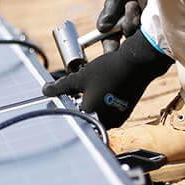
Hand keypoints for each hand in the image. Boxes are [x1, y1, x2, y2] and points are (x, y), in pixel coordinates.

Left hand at [41, 29, 171, 127]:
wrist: (139, 63)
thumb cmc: (109, 70)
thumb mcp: (80, 77)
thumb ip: (61, 87)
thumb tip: (45, 91)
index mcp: (92, 115)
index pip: (73, 115)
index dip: (66, 105)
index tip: (64, 98)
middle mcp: (106, 121)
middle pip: (86, 115)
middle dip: (79, 103)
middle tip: (77, 90)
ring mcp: (118, 117)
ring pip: (98, 111)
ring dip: (92, 101)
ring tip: (92, 86)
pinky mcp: (126, 112)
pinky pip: (109, 108)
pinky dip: (103, 100)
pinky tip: (103, 86)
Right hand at [97, 0, 151, 51]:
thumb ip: (111, 9)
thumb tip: (101, 29)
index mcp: (124, 15)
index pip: (114, 39)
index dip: (111, 46)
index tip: (111, 51)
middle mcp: (140, 22)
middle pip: (128, 40)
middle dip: (128, 24)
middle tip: (131, 5)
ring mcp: (154, 24)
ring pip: (140, 36)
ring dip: (138, 16)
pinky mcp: (169, 23)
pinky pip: (156, 31)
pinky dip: (150, 14)